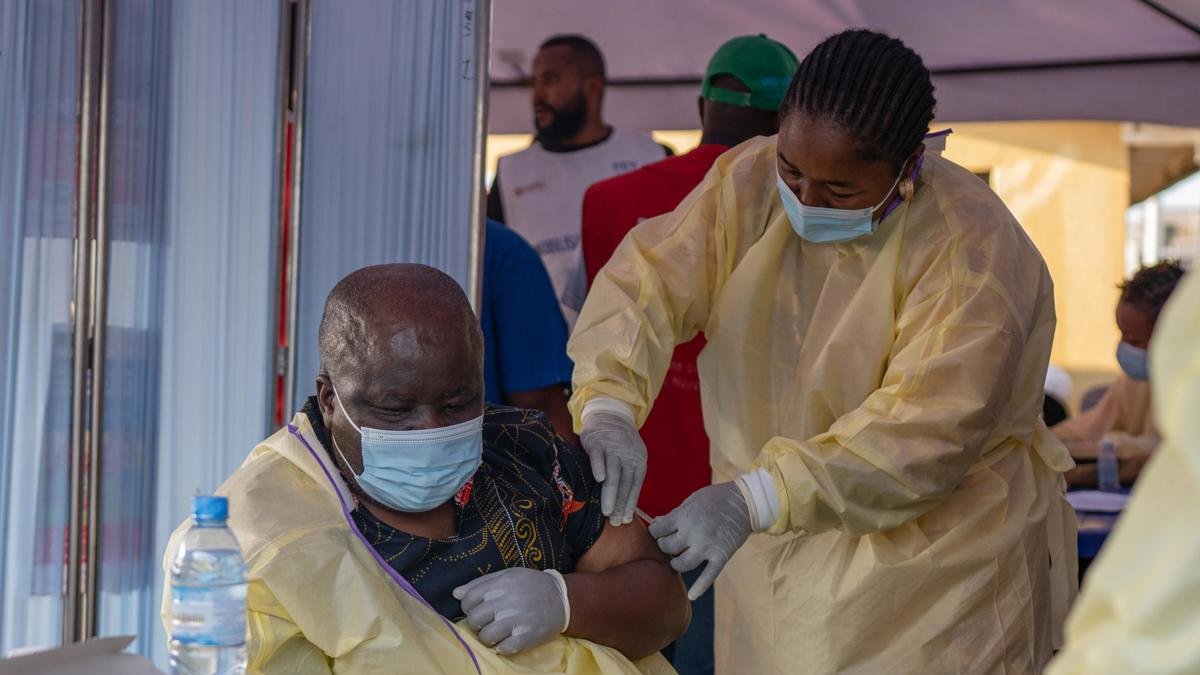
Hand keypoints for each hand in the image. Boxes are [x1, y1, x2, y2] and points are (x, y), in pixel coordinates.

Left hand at [453, 568, 568, 654]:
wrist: (562, 599)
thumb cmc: (532, 585)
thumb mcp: (508, 575)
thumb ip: (480, 583)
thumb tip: (455, 593)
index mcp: (500, 584)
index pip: (468, 600)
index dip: (469, 607)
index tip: (478, 609)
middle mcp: (505, 601)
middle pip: (474, 620)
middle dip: (477, 624)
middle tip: (488, 622)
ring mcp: (515, 621)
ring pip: (485, 637)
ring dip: (488, 637)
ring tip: (498, 632)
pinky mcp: (525, 637)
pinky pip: (502, 648)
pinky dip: (502, 646)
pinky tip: (509, 639)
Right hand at [579, 410, 646, 525]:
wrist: (609, 413)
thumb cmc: (619, 442)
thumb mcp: (630, 456)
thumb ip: (628, 476)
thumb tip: (625, 505)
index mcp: (638, 460)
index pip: (635, 485)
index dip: (630, 503)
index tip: (626, 520)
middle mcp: (627, 454)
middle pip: (624, 482)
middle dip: (621, 504)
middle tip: (616, 522)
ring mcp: (612, 447)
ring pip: (613, 473)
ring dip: (610, 493)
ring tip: (607, 511)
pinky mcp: (597, 441)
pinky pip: (598, 456)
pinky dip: (599, 466)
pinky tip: (599, 479)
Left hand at [648, 481, 750, 600]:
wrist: (746, 502)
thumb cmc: (716, 498)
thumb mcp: (692, 500)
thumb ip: (675, 513)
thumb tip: (656, 522)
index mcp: (683, 516)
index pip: (657, 530)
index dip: (655, 532)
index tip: (659, 533)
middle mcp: (692, 533)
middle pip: (667, 547)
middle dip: (664, 546)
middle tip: (669, 544)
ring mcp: (707, 546)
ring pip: (682, 564)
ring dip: (675, 564)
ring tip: (676, 560)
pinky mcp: (720, 556)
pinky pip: (708, 575)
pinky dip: (700, 587)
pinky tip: (691, 596)